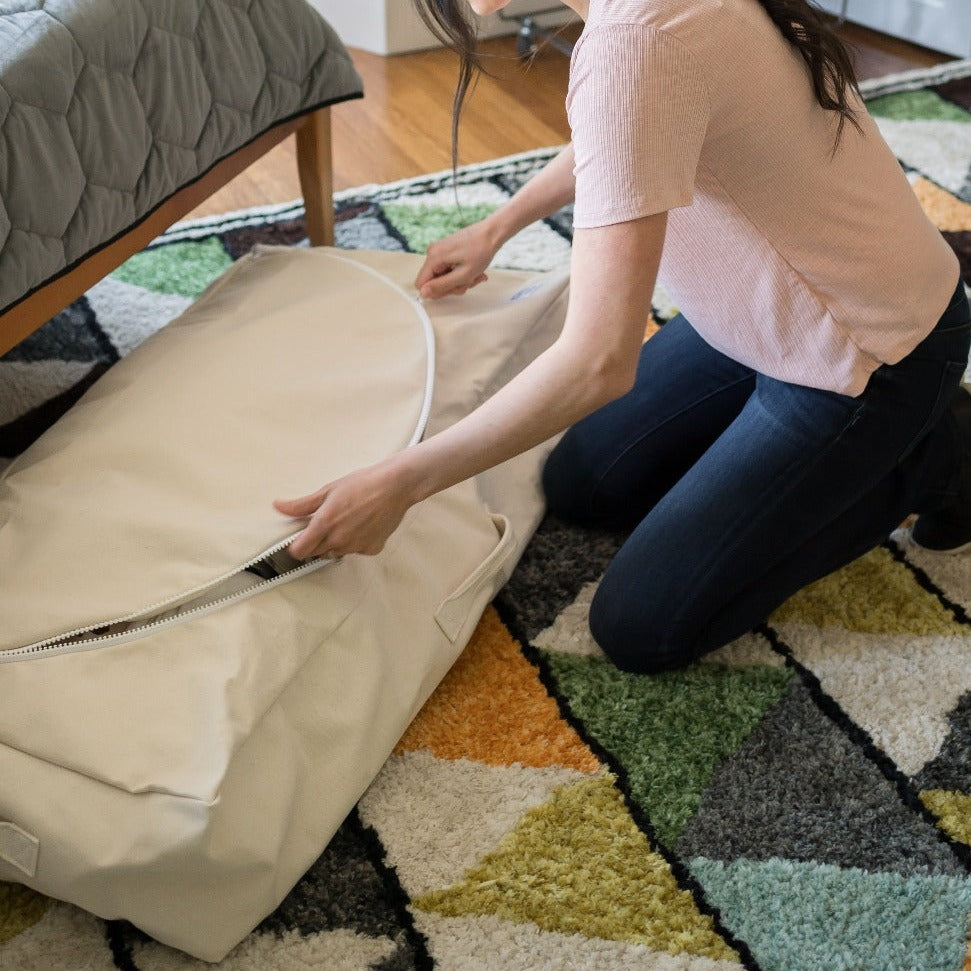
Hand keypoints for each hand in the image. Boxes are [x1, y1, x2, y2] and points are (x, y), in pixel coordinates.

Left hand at [273, 459, 412, 560]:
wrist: (395, 486)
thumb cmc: (363, 484)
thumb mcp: (328, 490)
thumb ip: (302, 505)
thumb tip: (279, 506)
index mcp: (324, 524)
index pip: (299, 551)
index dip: (296, 546)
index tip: (298, 540)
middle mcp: (339, 540)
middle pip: (316, 553)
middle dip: (316, 542)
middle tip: (326, 524)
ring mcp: (356, 547)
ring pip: (336, 553)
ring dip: (336, 543)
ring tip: (347, 522)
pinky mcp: (371, 549)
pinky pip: (357, 551)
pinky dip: (357, 542)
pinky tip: (363, 525)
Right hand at [415, 219, 501, 298]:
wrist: (491, 233)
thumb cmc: (481, 250)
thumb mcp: (463, 275)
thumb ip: (442, 286)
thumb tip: (424, 293)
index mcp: (434, 257)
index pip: (421, 284)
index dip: (437, 291)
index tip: (453, 287)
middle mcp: (433, 252)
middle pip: (433, 282)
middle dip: (451, 286)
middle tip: (467, 281)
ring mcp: (439, 251)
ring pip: (443, 278)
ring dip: (459, 281)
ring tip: (473, 275)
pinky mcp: (445, 252)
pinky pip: (448, 270)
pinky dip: (460, 274)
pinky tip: (472, 271)